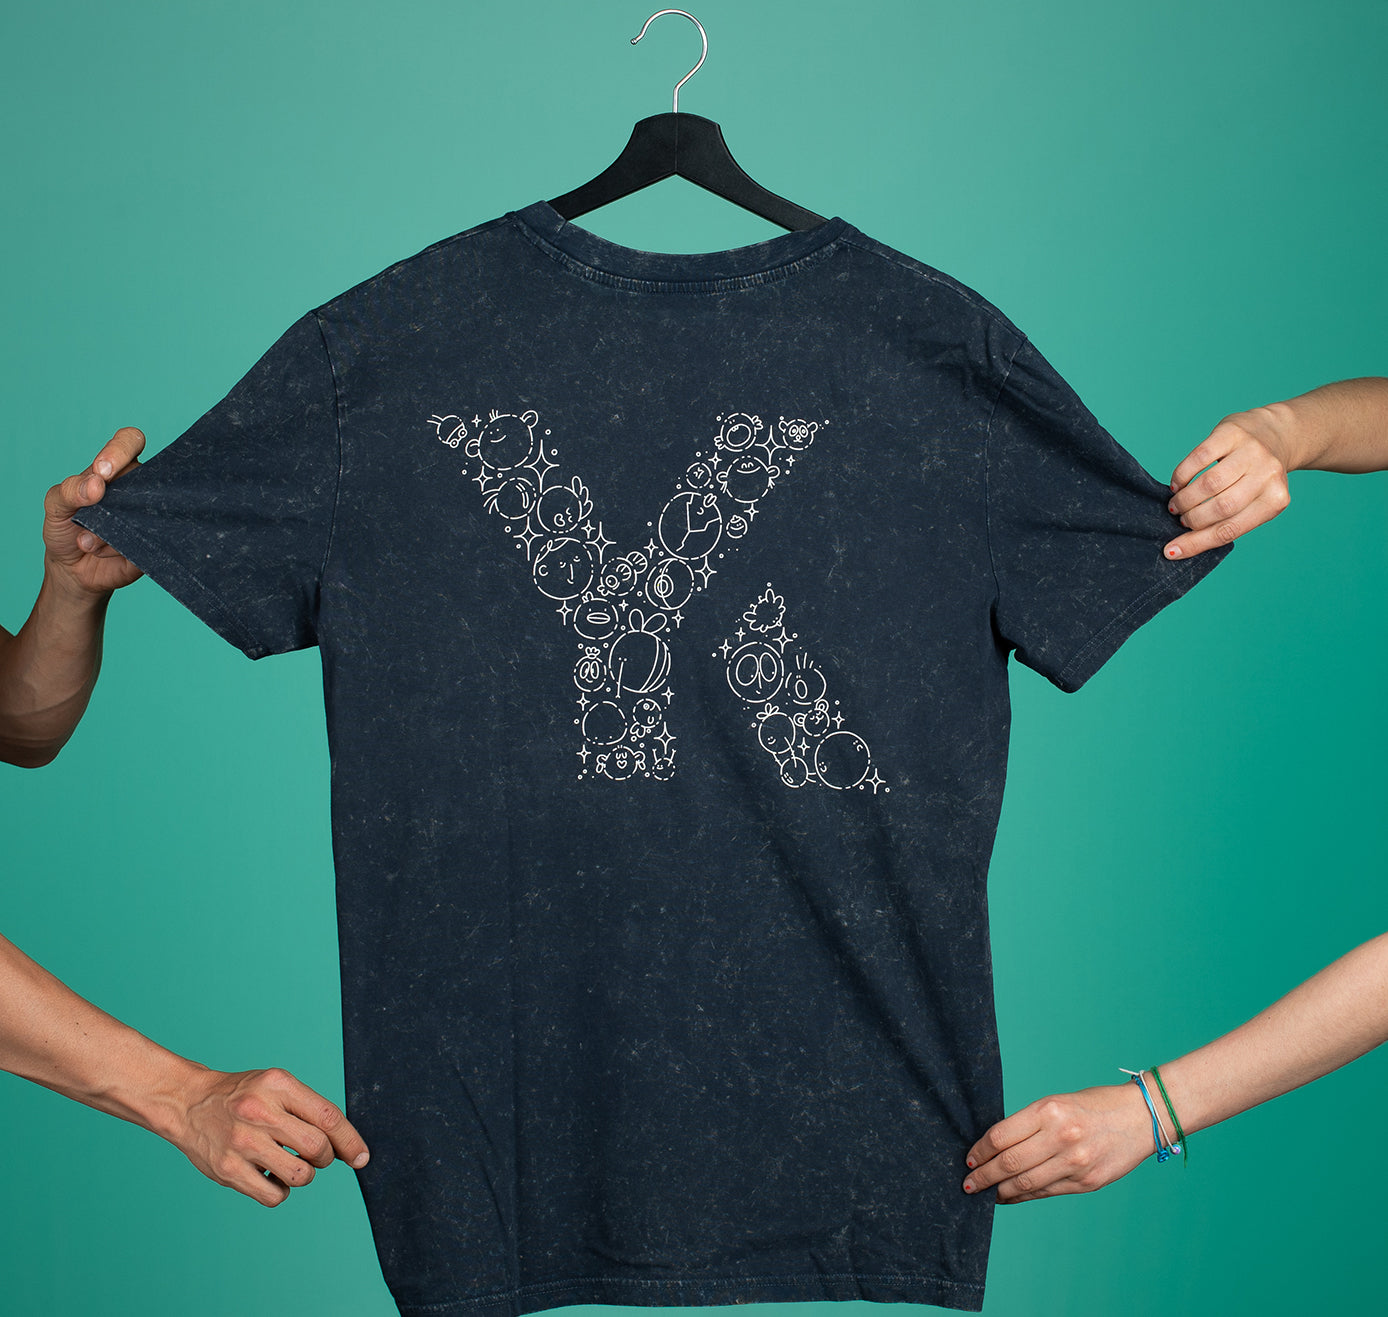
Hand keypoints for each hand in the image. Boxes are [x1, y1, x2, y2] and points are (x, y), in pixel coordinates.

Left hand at [42, 427, 145, 598]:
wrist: (74, 570)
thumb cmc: (66, 529)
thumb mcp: (55, 506)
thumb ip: (69, 489)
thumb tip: (97, 483)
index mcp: (115, 470)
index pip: (130, 442)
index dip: (121, 450)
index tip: (103, 471)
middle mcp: (137, 488)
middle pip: (148, 476)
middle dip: (117, 497)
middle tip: (94, 504)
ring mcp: (149, 514)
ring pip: (144, 512)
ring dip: (108, 530)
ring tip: (88, 542)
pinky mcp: (156, 541)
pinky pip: (146, 541)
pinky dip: (117, 548)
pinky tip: (104, 552)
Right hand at [170, 1066, 369, 1207]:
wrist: (188, 1103)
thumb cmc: (243, 1096)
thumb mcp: (276, 1085)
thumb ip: (307, 1109)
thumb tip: (345, 1145)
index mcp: (278, 1085)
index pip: (328, 1116)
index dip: (351, 1141)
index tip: (362, 1158)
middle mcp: (260, 1111)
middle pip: (318, 1149)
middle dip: (326, 1158)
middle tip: (315, 1155)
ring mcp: (243, 1142)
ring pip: (300, 1175)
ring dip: (304, 1175)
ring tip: (290, 1164)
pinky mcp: (228, 1170)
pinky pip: (274, 1196)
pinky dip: (280, 1191)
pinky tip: (270, 1176)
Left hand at [962, 1083, 1153, 1203]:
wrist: (1140, 1118)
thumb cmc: (1093, 1105)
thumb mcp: (1057, 1103)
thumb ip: (1029, 1124)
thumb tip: (996, 1147)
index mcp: (1049, 1111)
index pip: (1001, 1136)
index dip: (979, 1151)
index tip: (968, 1159)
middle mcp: (1060, 1137)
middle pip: (1009, 1163)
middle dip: (983, 1176)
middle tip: (967, 1183)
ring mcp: (1074, 1163)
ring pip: (1025, 1184)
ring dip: (1000, 1191)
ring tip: (985, 1194)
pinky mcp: (1086, 1183)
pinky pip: (1046, 1193)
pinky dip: (1023, 1197)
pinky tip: (1010, 1197)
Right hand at [1163, 408, 1292, 559]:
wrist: (1274, 433)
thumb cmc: (1256, 475)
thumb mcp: (1253, 500)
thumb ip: (1228, 519)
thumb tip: (1184, 543)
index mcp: (1275, 500)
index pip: (1231, 529)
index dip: (1197, 542)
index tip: (1172, 551)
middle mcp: (1268, 475)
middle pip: (1221, 507)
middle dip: (1192, 519)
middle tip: (1180, 519)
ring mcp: (1252, 452)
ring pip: (1210, 484)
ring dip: (1185, 499)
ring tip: (1176, 504)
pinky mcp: (1233, 433)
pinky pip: (1200, 457)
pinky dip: (1182, 475)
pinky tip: (1177, 484)